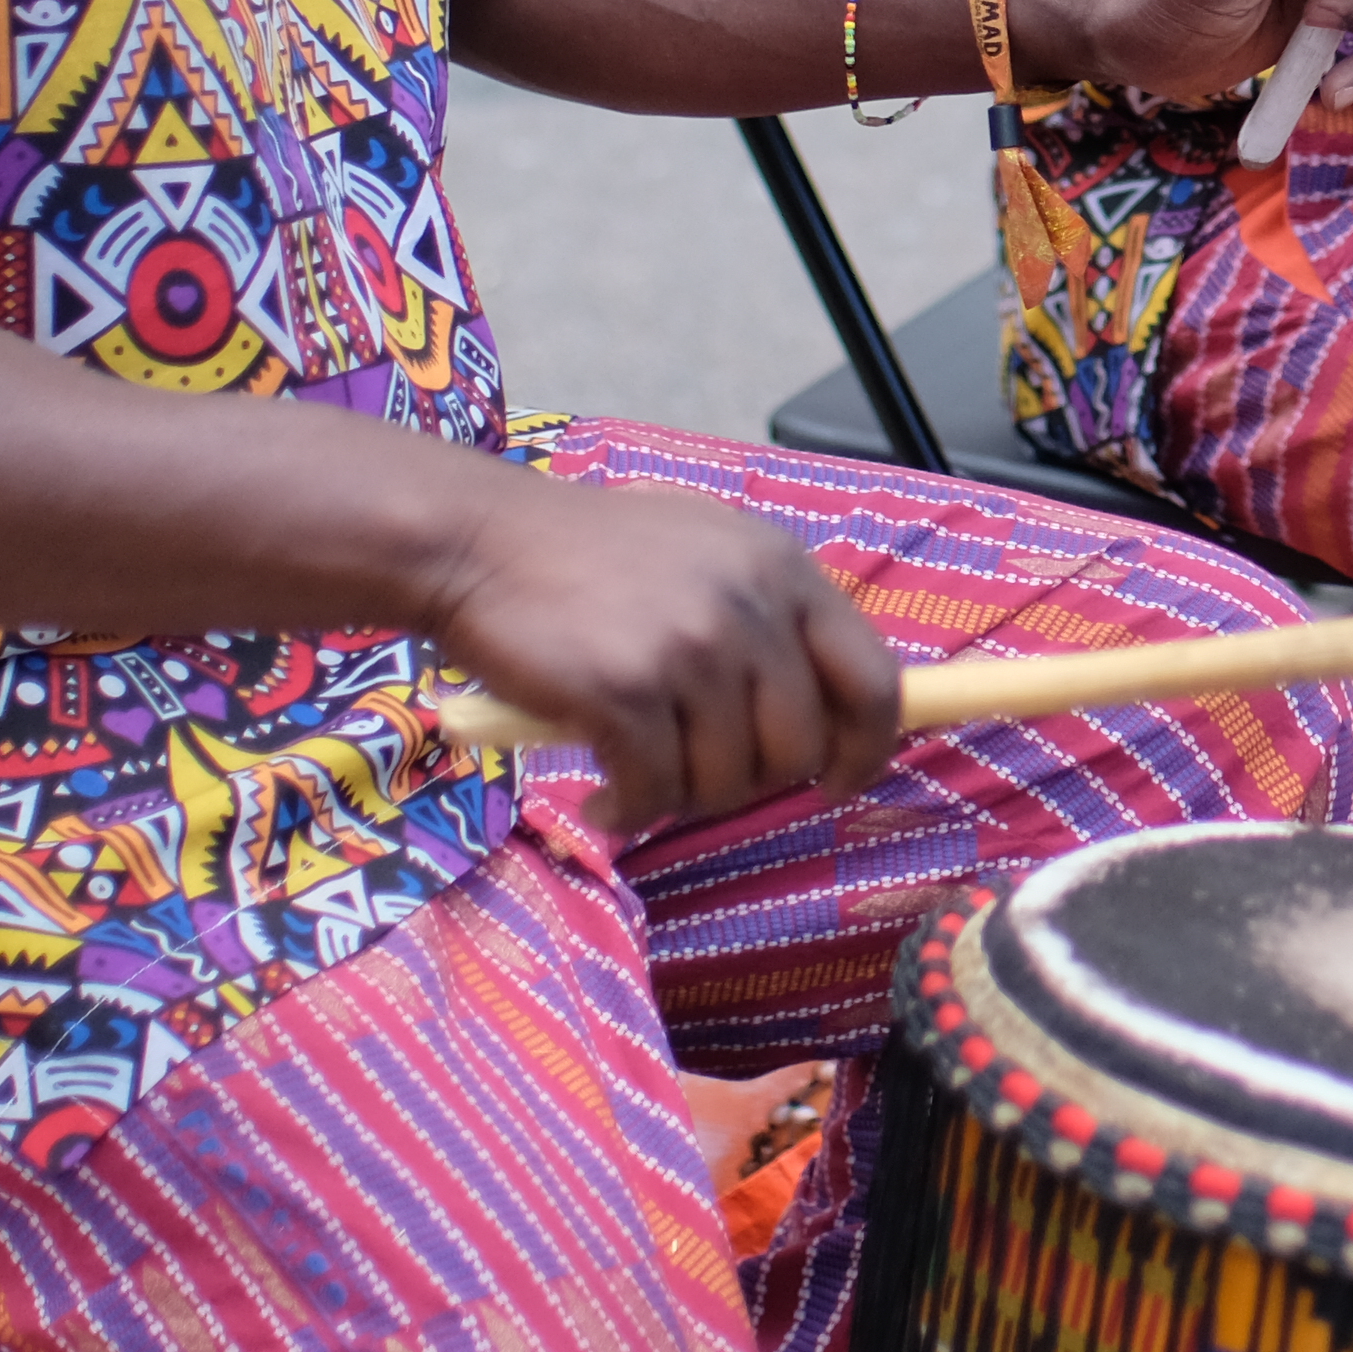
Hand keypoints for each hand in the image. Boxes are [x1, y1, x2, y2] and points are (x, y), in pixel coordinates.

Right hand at [427, 465, 903, 841]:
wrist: (479, 540)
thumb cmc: (586, 553)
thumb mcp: (705, 549)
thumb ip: (768, 613)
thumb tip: (828, 707)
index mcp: (782, 567)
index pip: (873, 679)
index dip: (867, 747)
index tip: (839, 781)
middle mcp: (749, 604)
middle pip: (800, 746)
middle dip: (753, 781)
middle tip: (699, 776)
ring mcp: (689, 648)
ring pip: (729, 780)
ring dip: (683, 798)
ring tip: (639, 775)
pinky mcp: (625, 691)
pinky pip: (656, 793)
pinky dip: (631, 810)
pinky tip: (604, 795)